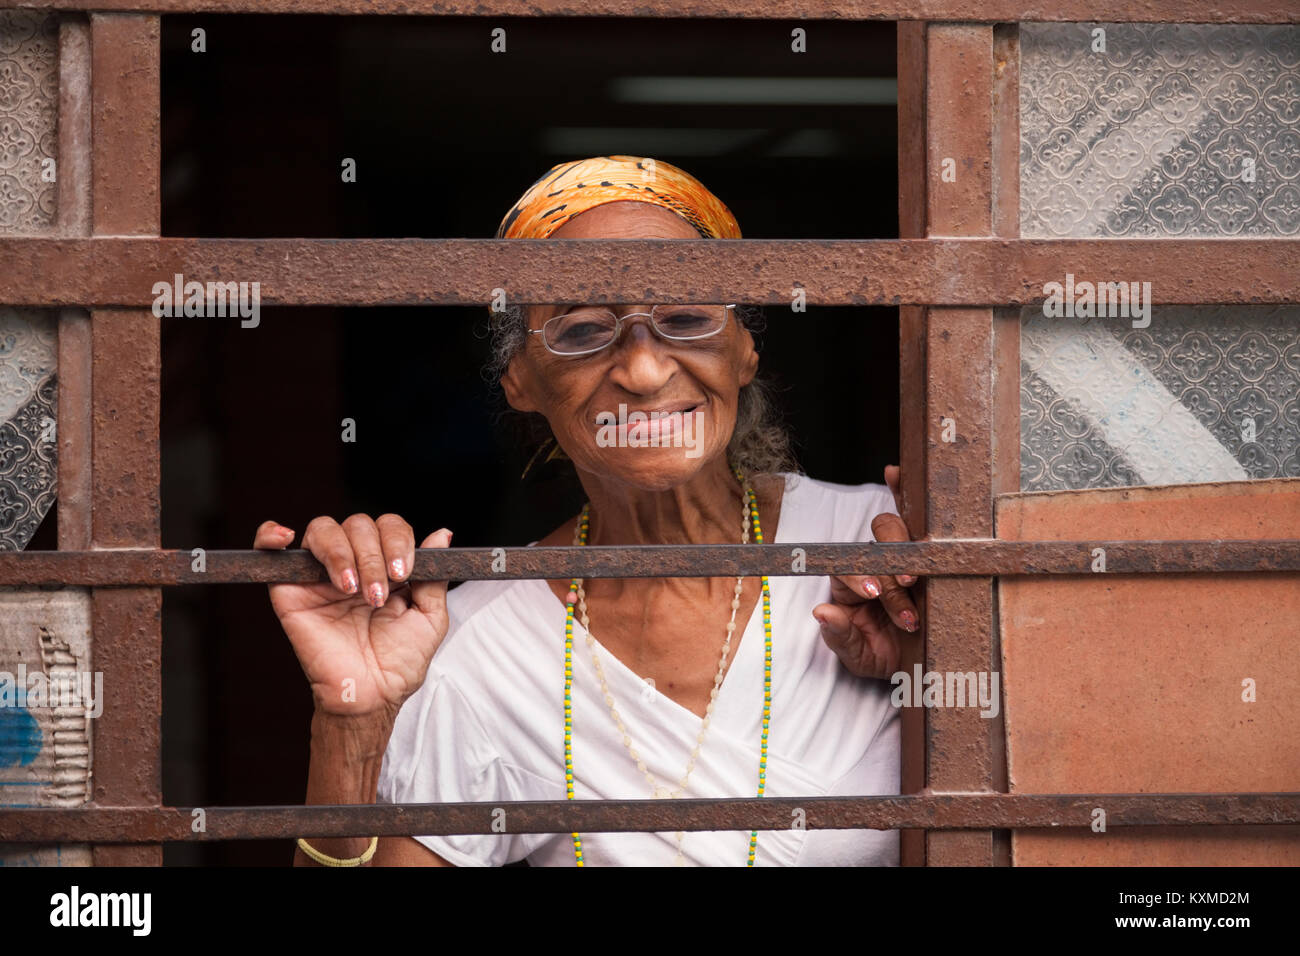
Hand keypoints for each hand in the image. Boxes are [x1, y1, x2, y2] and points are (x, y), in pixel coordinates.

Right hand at [254, 515, 453, 717]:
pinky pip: (271, 552)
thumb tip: (442, 534)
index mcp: (385, 565)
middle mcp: (354, 564)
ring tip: (350, 590)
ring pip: (323, 530)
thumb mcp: (430, 616)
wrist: (372, 694)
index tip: (403, 572)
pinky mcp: (289, 590)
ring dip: (340, 553)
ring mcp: (319, 575)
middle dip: (372, 556)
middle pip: (358, 524)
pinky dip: (271, 534)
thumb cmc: (400, 661)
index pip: (389, 527)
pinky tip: (286, 538)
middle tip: (377, 595)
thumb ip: (433, 576)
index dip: (398, 541)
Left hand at [813, 464, 920, 679]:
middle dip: (888, 567)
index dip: (859, 576)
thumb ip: (840, 636)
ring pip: (896, 533)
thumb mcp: (859, 656)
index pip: (845, 569)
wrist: (920, 665)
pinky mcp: (922, 551)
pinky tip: (894, 472)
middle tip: (904, 587)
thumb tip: (821, 612)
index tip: (874, 594)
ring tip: (917, 581)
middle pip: (872, 545)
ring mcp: (898, 555)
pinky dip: (900, 490)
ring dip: (907, 552)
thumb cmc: (883, 655)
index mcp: (849, 585)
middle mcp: (871, 564)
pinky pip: (909, 513)